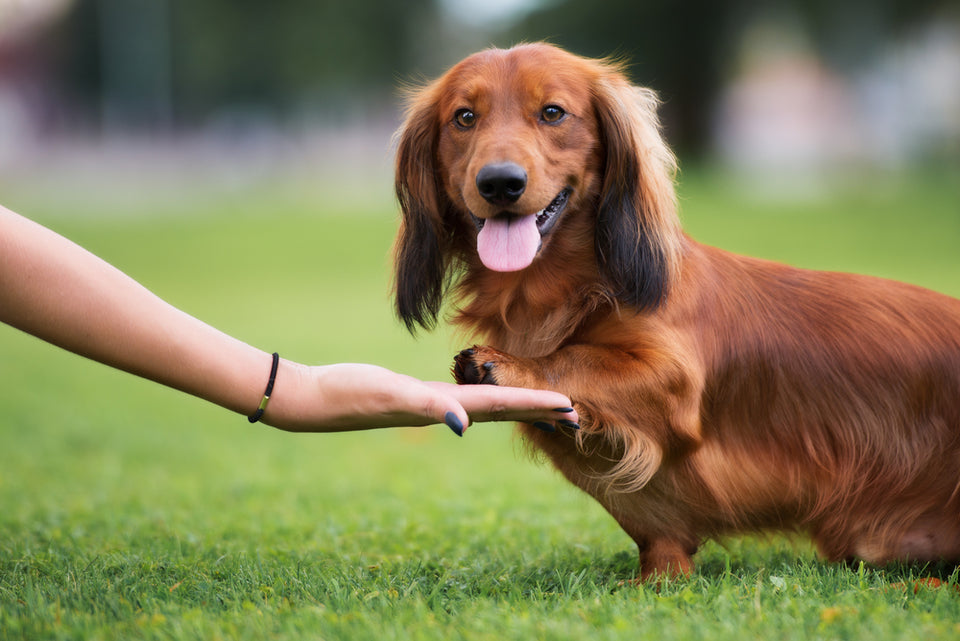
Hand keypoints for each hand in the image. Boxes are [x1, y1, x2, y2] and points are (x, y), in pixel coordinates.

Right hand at [262, 361, 577, 434]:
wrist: (313, 399)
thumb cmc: (348, 393)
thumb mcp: (389, 396)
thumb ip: (426, 406)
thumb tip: (463, 423)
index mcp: (445, 406)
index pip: (502, 403)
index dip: (536, 405)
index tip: (570, 408)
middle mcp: (443, 408)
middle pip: (502, 409)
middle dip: (537, 411)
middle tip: (573, 414)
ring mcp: (429, 403)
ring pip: (486, 405)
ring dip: (516, 406)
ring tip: (541, 407)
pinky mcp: (414, 395)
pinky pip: (460, 396)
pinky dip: (483, 396)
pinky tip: (483, 394)